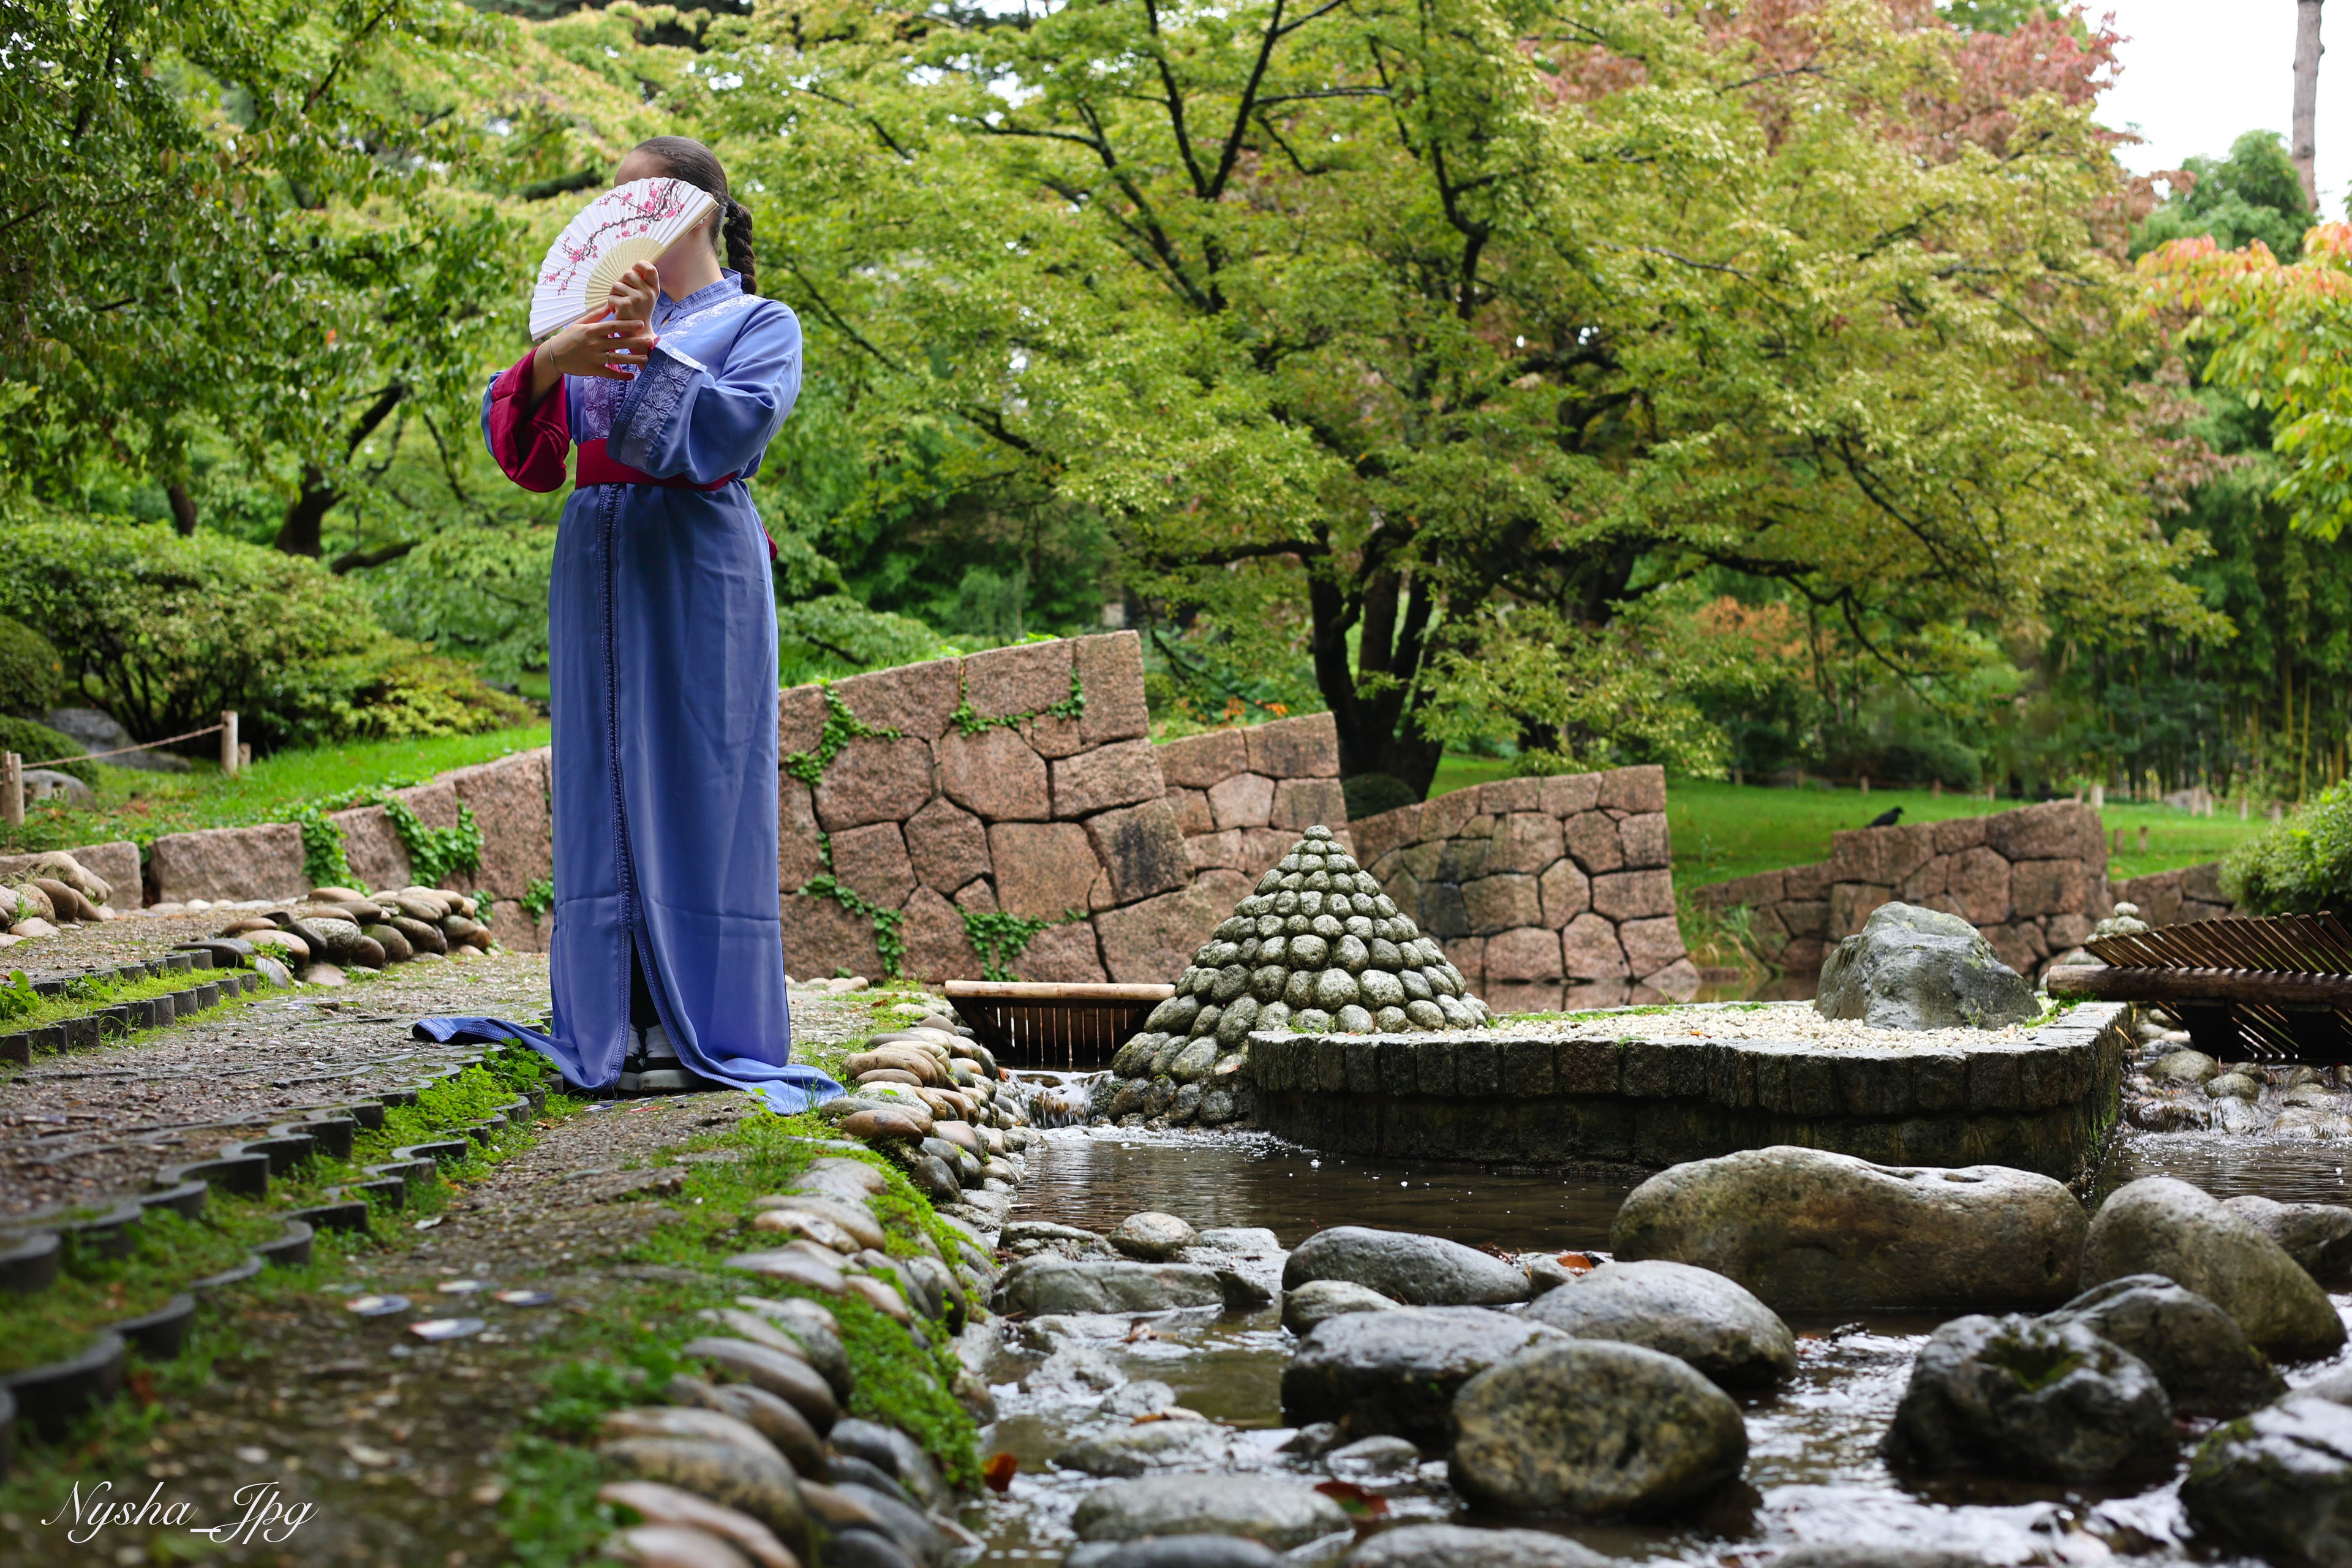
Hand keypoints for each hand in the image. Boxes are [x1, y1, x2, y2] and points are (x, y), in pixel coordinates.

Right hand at [529, 297, 658, 405]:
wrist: (554, 355)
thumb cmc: (569, 336)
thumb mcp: (580, 323)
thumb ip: (596, 315)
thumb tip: (610, 303)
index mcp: (592, 331)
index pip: (613, 326)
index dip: (627, 325)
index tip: (641, 323)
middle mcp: (594, 344)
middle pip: (619, 343)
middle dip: (636, 342)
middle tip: (651, 341)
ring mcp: (594, 358)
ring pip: (617, 359)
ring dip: (633, 359)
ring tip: (646, 358)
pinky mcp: (593, 370)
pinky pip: (610, 373)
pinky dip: (621, 375)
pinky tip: (632, 376)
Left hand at [606, 260, 658, 324]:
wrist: (639, 336)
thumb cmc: (639, 314)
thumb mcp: (647, 298)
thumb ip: (643, 283)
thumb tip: (633, 268)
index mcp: (654, 290)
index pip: (650, 268)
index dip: (640, 265)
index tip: (635, 270)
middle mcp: (647, 293)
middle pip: (628, 274)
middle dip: (622, 283)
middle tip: (624, 295)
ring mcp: (637, 299)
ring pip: (617, 285)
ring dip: (614, 294)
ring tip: (620, 305)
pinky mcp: (625, 306)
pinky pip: (611, 297)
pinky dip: (611, 304)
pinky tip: (617, 312)